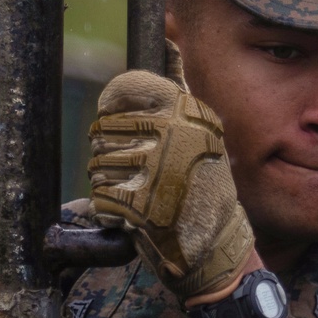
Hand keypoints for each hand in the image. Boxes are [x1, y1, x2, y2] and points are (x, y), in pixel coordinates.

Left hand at [88, 43, 254, 302]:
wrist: (218, 247)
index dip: (111, 109)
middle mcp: (170, 135)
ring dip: (107, 183)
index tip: (110, 119)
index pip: (126, 94)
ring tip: (134, 194)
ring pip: (99, 166)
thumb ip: (172, 110)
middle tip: (125, 170)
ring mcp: (153, 168)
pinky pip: (101, 197)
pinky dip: (109, 210)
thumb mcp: (201, 141)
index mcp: (186, 115)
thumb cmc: (204, 193)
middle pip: (104, 133)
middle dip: (106, 153)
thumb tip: (146, 70)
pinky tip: (131, 216)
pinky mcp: (137, 201)